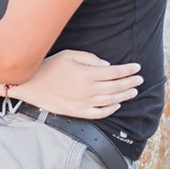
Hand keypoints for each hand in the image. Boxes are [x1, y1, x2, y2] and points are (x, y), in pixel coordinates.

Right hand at [0, 50, 141, 119]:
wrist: (30, 84)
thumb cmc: (48, 66)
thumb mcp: (68, 55)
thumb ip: (90, 59)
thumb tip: (107, 66)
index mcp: (87, 74)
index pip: (114, 72)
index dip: (128, 70)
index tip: (137, 67)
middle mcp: (88, 90)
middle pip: (116, 87)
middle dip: (130, 82)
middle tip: (140, 79)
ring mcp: (84, 103)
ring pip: (111, 100)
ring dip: (125, 95)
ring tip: (133, 91)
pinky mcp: (78, 112)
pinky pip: (99, 113)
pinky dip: (111, 110)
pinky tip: (117, 105)